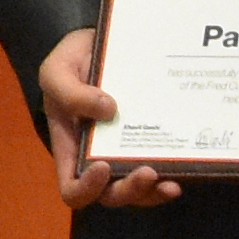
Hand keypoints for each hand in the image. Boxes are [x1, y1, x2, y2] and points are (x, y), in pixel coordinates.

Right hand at [37, 29, 179, 209]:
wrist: (101, 44)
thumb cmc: (72, 61)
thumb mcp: (57, 71)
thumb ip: (70, 92)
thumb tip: (107, 109)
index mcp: (71, 147)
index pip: (72, 188)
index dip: (86, 188)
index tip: (101, 166)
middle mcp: (97, 158)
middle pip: (111, 195)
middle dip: (129, 190)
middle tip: (147, 172)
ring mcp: (125, 152)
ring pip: (138, 190)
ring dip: (153, 192)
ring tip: (170, 183)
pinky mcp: (149, 141)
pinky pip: (160, 169)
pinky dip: (171, 174)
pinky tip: (182, 170)